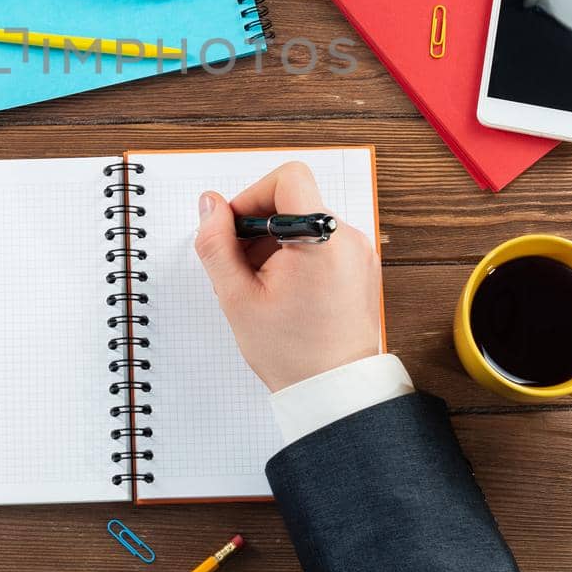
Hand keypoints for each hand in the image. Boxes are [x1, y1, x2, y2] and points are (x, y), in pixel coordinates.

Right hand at [194, 161, 382, 391]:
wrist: (336, 392)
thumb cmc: (292, 353)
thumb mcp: (237, 298)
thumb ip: (216, 245)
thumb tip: (210, 206)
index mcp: (322, 240)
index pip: (288, 178)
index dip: (253, 195)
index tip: (237, 229)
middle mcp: (348, 239)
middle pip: (294, 202)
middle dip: (259, 228)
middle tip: (241, 269)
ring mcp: (359, 254)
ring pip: (306, 223)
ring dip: (275, 245)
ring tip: (261, 287)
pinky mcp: (362, 269)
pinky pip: (323, 243)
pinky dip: (297, 257)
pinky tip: (282, 292)